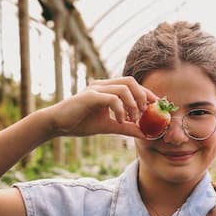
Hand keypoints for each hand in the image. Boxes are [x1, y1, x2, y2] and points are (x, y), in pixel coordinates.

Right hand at [41, 76, 157, 137]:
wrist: (58, 125)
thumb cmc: (81, 123)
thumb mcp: (109, 126)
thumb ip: (127, 127)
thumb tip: (145, 134)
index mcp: (108, 89)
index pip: (133, 85)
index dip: (147, 94)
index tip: (157, 107)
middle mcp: (103, 85)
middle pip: (131, 81)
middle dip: (143, 96)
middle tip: (145, 114)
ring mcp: (96, 89)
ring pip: (124, 88)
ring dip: (133, 104)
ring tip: (132, 119)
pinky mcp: (90, 96)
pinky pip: (112, 99)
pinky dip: (120, 110)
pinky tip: (119, 121)